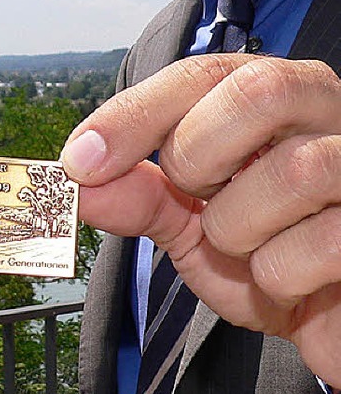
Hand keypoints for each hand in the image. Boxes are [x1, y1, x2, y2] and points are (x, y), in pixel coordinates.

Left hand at [61, 54, 340, 387]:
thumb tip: (78, 180)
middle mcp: (329, 111)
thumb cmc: (268, 257)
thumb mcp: (194, 226)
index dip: (135, 113)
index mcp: (279, 94)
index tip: (80, 161)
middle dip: (199, 156)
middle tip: (196, 200)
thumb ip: (143, 196)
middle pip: (258, 90)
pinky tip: (291, 283)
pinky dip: (280, 277)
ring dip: (239, 230)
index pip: (203, 73)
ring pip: (294, 171)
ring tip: (250, 251)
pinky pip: (325, 244)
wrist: (333, 320)